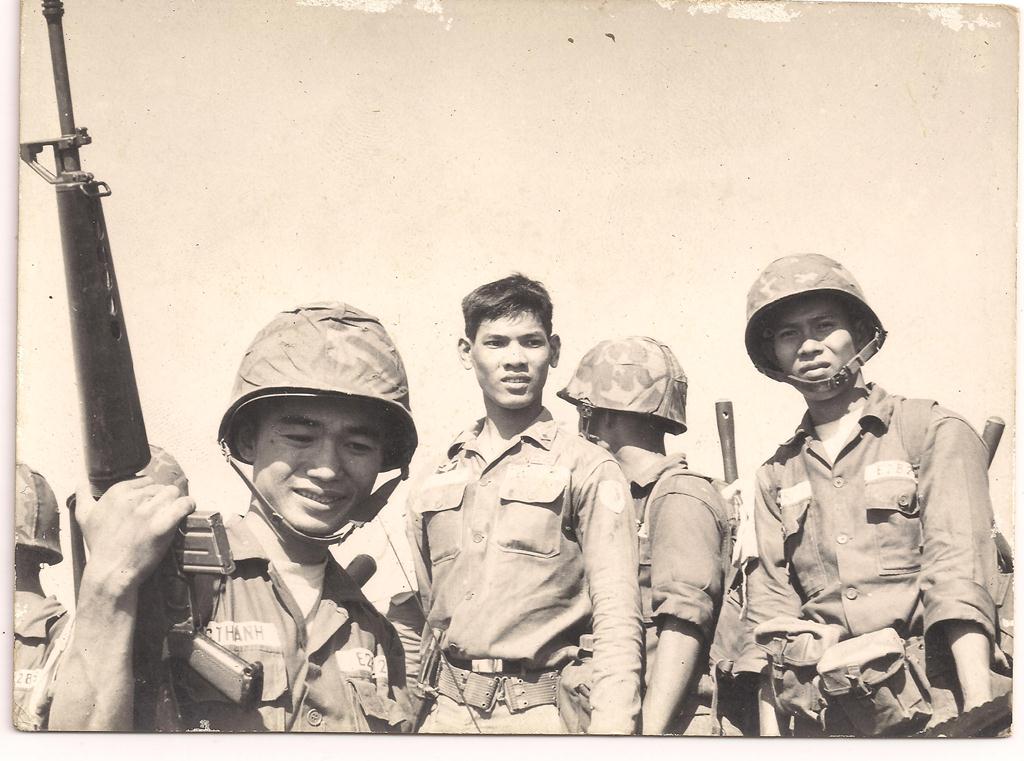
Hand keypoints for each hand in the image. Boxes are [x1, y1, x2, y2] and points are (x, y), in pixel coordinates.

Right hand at [76, 476, 195, 597]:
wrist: (110, 572)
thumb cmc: (100, 547)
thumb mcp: (85, 518)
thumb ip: (83, 496)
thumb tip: (80, 480)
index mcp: (116, 493)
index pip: (145, 481)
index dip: (150, 494)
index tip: (149, 506)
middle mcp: (132, 499)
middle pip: (161, 487)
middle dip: (162, 499)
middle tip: (160, 515)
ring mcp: (148, 511)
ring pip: (173, 493)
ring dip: (175, 502)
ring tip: (172, 515)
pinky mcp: (162, 524)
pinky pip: (184, 504)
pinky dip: (188, 506)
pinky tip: (187, 510)